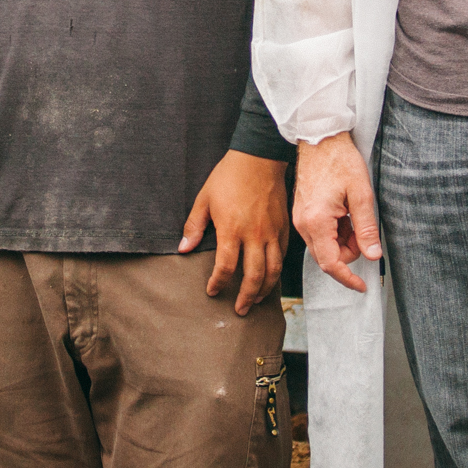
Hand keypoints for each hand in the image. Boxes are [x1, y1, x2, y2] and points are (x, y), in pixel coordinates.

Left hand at [179, 150, 290, 315]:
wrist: (259, 157)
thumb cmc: (229, 176)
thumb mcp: (204, 199)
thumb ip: (194, 226)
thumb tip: (184, 248)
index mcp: (232, 229)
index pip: (226, 267)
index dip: (218, 283)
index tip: (212, 291)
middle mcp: (254, 235)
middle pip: (254, 276)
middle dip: (245, 297)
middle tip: (239, 310)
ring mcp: (272, 232)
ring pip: (273, 270)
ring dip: (265, 290)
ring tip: (256, 301)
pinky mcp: (283, 227)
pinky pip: (282, 255)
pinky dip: (277, 271)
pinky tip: (271, 277)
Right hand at [291, 132, 381, 292]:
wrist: (320, 138)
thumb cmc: (340, 160)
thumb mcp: (361, 194)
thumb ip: (366, 229)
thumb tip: (373, 255)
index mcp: (317, 221)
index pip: (331, 264)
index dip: (348, 278)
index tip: (362, 285)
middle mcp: (303, 224)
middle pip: (327, 257)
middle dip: (349, 252)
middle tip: (364, 232)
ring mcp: (300, 218)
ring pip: (324, 246)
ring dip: (343, 241)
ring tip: (354, 215)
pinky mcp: (302, 213)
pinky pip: (319, 234)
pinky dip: (335, 231)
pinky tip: (344, 213)